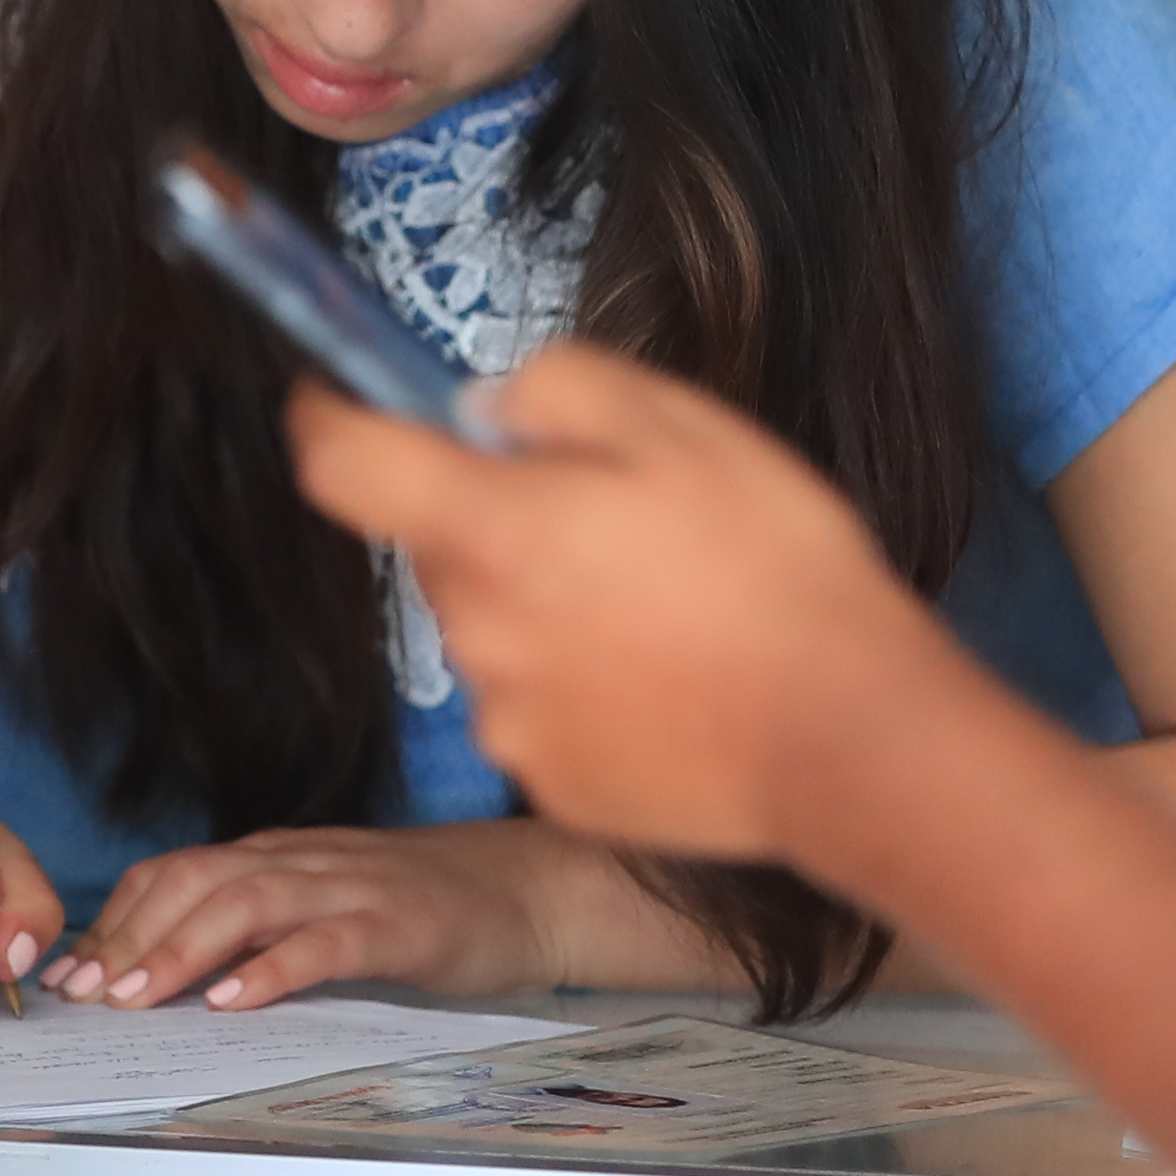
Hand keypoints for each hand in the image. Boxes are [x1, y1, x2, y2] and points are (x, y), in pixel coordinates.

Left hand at [61, 818, 580, 1009]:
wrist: (532, 891)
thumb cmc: (424, 908)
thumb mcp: (326, 908)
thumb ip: (259, 928)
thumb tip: (170, 973)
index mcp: (280, 857)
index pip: (176, 874)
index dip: (115, 922)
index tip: (70, 975)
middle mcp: (305, 862)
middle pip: (195, 881)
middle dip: (130, 938)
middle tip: (83, 995)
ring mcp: (353, 889)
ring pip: (248, 903)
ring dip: (182, 950)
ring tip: (138, 998)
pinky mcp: (401, 926)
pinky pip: (326, 942)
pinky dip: (274, 968)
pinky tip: (236, 1001)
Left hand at [285, 350, 983, 863]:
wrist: (848, 736)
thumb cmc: (776, 571)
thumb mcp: (685, 427)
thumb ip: (560, 390)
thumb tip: (486, 410)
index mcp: (494, 533)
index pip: (343, 467)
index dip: (327, 421)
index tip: (332, 401)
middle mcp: (478, 635)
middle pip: (438, 551)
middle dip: (493, 521)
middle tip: (605, 515)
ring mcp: (510, 723)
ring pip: (492, 631)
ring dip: (542, 606)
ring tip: (657, 606)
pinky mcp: (554, 785)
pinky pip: (537, 710)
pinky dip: (580, 685)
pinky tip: (666, 677)